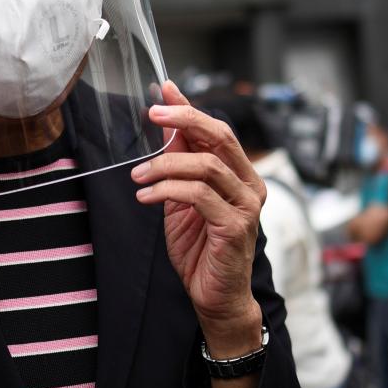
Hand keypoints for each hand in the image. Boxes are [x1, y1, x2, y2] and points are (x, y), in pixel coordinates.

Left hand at [131, 81, 264, 352]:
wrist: (214, 295)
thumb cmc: (200, 247)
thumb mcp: (182, 198)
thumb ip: (179, 162)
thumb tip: (166, 124)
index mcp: (240, 174)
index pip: (218, 130)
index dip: (190, 109)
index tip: (164, 92)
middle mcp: (250, 185)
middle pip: (220, 137)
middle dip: (184, 120)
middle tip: (152, 116)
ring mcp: (246, 205)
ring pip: (205, 165)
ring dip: (164, 165)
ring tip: (137, 177)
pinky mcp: (234, 226)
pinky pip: (198, 195)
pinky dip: (166, 190)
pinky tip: (145, 197)